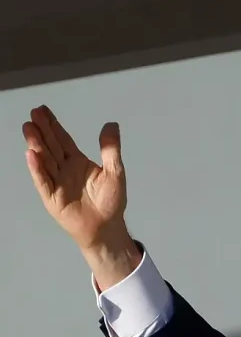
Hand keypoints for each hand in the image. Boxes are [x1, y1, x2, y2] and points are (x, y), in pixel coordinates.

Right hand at [23, 106, 139, 287]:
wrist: (107, 227)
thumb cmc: (111, 201)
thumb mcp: (115, 172)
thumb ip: (110, 150)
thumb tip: (111, 124)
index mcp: (77, 162)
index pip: (63, 140)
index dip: (53, 126)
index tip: (43, 110)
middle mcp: (64, 169)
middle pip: (51, 146)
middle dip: (42, 130)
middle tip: (34, 113)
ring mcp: (56, 183)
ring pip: (44, 160)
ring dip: (36, 145)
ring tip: (29, 128)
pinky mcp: (52, 198)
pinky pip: (43, 181)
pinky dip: (37, 169)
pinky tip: (31, 155)